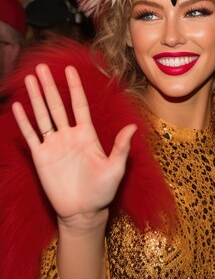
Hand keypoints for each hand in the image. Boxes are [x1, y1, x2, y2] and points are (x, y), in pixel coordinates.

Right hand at [11, 63, 136, 226]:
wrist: (84, 211)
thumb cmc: (103, 190)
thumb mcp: (116, 168)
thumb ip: (121, 147)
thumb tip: (133, 127)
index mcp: (88, 135)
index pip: (79, 105)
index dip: (75, 87)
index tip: (70, 69)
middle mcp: (69, 136)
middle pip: (57, 105)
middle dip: (50, 86)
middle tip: (41, 67)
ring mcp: (54, 145)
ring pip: (43, 116)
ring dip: (35, 97)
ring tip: (29, 79)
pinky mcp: (41, 157)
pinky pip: (31, 135)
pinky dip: (24, 121)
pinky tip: (18, 106)